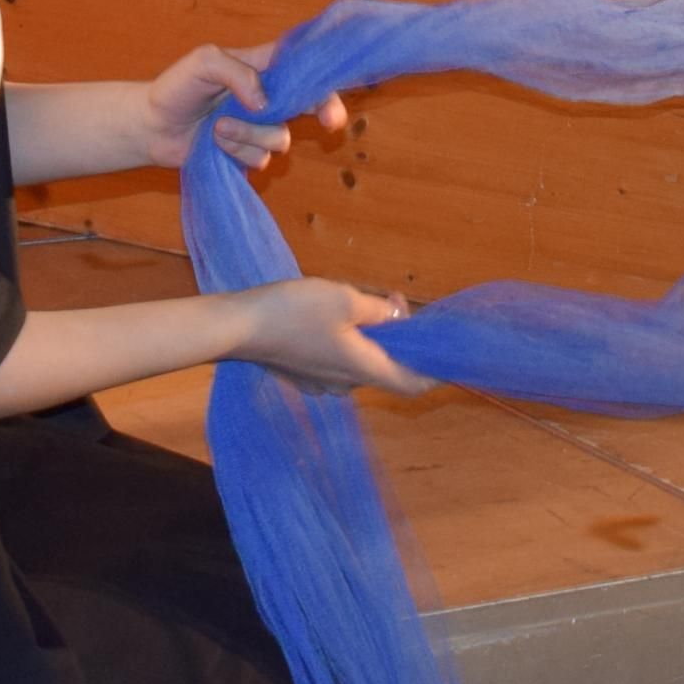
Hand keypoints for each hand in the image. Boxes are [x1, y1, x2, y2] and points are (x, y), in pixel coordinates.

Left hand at [139, 42, 348, 172]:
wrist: (152, 126)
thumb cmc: (177, 87)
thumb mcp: (204, 62)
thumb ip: (238, 74)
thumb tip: (265, 104)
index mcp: (263, 67)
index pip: (303, 65)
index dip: (325, 75)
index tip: (337, 88)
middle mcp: (268, 97)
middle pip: (311, 103)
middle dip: (326, 112)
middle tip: (330, 124)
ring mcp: (259, 127)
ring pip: (280, 138)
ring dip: (249, 135)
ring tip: (217, 128)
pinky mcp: (247, 153)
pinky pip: (260, 159)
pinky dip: (237, 152)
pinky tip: (215, 144)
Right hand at [237, 277, 428, 393]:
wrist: (239, 326)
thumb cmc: (296, 311)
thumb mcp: (345, 300)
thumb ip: (378, 311)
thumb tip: (399, 317)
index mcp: (363, 369)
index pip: (411, 385)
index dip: (433, 373)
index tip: (443, 353)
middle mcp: (345, 383)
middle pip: (385, 368)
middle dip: (396, 336)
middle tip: (390, 299)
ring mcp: (320, 381)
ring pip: (359, 363)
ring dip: (370, 336)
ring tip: (361, 301)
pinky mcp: (301, 373)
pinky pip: (336, 361)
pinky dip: (347, 341)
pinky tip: (332, 316)